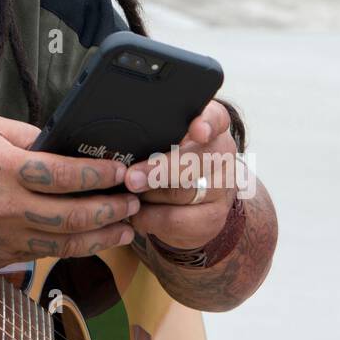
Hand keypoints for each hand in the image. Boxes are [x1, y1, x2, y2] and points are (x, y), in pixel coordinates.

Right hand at [0, 112, 139, 269]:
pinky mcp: (2, 255)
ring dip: (102, 235)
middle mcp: (6, 206)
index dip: (97, 174)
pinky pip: (48, 255)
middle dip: (110, 209)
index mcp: (2, 168)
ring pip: (66, 243)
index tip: (119, 169)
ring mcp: (4, 236)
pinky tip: (95, 239)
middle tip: (133, 200)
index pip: (62, 174)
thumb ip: (25, 133)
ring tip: (126, 226)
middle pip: (72, 216)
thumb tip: (63, 142)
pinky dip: (76, 248)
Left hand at [123, 99, 238, 249]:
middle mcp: (222, 155)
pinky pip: (178, 221)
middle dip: (161, 170)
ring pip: (184, 194)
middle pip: (197, 161)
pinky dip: (152, 218)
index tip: (197, 130)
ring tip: (128, 194)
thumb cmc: (172, 158)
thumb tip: (117, 140)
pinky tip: (137, 213)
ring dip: (150, 196)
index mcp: (211, 127)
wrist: (199, 200)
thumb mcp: (166, 139)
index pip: (216, 118)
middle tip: (132, 178)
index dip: (207, 124)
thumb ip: (152, 134)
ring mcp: (221, 189)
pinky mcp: (212, 218)